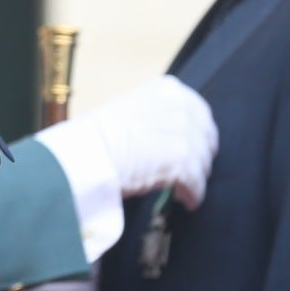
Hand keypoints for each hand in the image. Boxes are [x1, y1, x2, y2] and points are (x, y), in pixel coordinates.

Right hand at [79, 75, 218, 208]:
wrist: (83, 153)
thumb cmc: (96, 136)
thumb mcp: (131, 109)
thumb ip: (158, 115)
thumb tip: (173, 136)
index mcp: (168, 90)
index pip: (199, 115)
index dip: (197, 136)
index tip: (192, 150)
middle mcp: (180, 106)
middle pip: (206, 140)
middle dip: (199, 158)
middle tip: (189, 173)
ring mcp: (183, 133)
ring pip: (202, 164)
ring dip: (195, 179)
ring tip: (184, 190)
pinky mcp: (182, 160)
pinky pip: (196, 184)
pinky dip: (192, 195)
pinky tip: (185, 201)